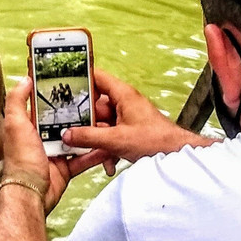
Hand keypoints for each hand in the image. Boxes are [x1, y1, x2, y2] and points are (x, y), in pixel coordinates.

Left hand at [1, 77, 105, 213]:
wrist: (30, 193)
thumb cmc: (21, 160)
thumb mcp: (15, 124)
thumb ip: (17, 100)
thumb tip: (25, 79)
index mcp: (29, 126)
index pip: (45, 107)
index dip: (58, 97)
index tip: (74, 86)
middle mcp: (42, 139)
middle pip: (65, 123)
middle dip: (80, 115)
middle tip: (97, 104)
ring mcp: (55, 154)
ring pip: (77, 140)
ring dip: (91, 133)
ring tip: (106, 122)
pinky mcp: (66, 169)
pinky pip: (83, 159)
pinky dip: (95, 154)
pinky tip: (107, 145)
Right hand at [61, 68, 215, 163]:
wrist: (177, 156)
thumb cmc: (157, 141)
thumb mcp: (116, 140)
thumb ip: (89, 137)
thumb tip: (68, 134)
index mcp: (122, 95)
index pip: (96, 77)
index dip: (79, 80)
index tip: (63, 88)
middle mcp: (124, 103)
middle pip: (95, 106)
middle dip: (86, 123)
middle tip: (71, 132)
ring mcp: (127, 117)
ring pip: (102, 125)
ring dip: (97, 141)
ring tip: (95, 153)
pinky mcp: (130, 131)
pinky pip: (111, 135)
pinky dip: (108, 148)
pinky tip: (109, 162)